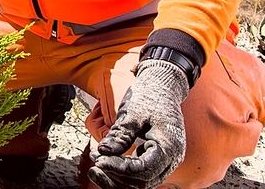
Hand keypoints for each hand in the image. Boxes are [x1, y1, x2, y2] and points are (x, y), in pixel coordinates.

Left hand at [87, 59, 188, 188]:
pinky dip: (123, 171)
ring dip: (117, 177)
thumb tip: (104, 151)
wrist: (162, 85)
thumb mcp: (133, 112)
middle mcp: (170, 159)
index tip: (99, 160)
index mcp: (168, 147)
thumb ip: (120, 134)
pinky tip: (105, 162)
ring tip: (95, 166)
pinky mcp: (156, 158)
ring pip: (141, 181)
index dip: (119, 168)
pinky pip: (140, 172)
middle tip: (94, 165)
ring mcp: (165, 160)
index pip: (143, 170)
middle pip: (143, 182)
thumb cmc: (150, 96)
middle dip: (116, 176)